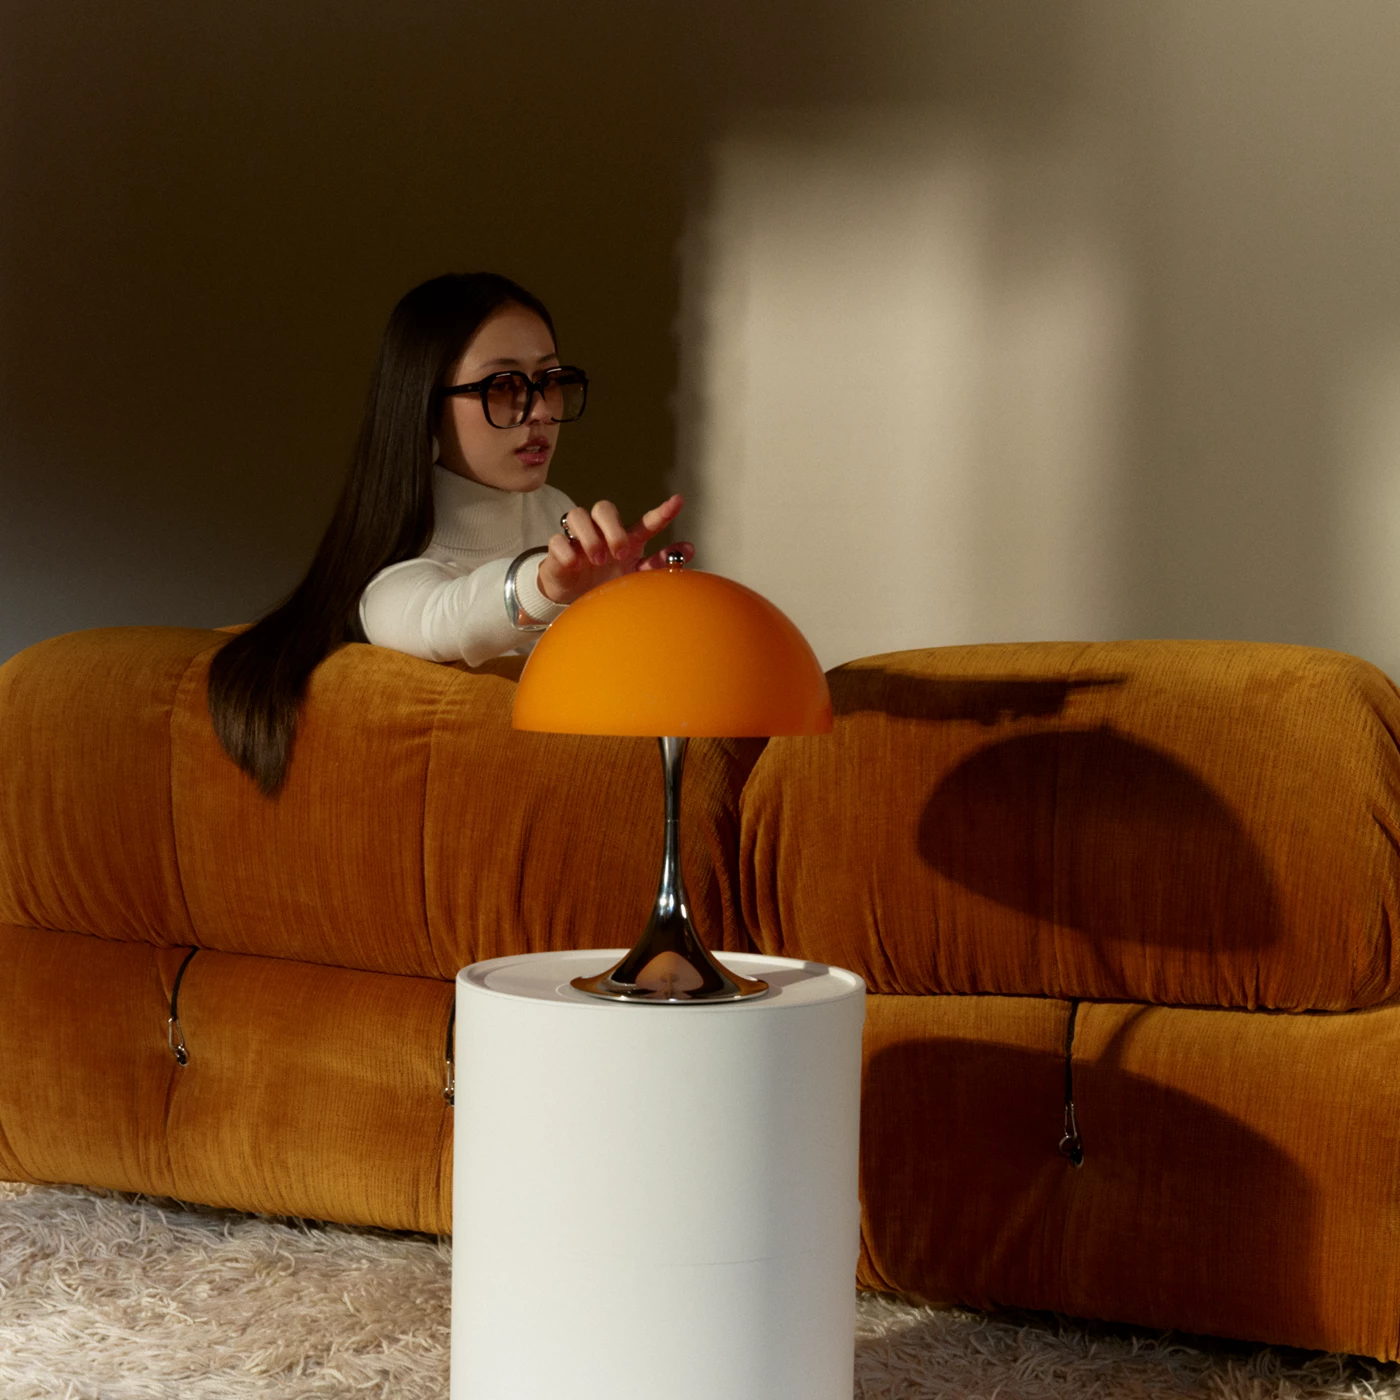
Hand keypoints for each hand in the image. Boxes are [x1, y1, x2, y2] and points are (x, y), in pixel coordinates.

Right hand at [537, 495, 694, 605]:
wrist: (574, 598)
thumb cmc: (608, 582)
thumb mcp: (635, 576)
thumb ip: (660, 564)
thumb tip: (688, 550)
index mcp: (626, 539)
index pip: (645, 522)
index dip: (662, 513)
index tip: (678, 502)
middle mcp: (601, 533)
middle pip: (604, 508)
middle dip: (613, 528)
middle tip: (621, 553)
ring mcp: (577, 539)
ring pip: (577, 515)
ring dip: (590, 536)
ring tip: (598, 560)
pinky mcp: (558, 551)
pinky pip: (557, 540)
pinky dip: (567, 551)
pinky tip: (576, 564)